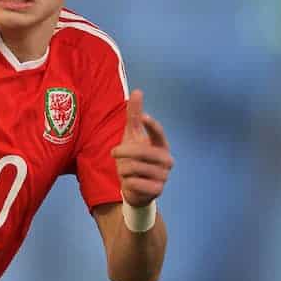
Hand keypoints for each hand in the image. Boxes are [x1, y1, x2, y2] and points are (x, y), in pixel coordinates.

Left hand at [110, 89, 172, 207]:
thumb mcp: (132, 136)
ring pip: (133, 167)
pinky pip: (133, 182)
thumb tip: (137, 91)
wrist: (136, 189)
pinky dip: (126, 182)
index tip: (143, 117)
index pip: (158, 132)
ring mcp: (164, 175)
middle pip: (140, 152)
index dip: (151, 125)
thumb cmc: (134, 159)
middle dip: (122, 152)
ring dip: (122, 168)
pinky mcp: (157, 190)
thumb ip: (135, 116)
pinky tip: (130, 182)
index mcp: (161, 145)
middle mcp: (166, 159)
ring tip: (126, 171)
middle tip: (113, 153)